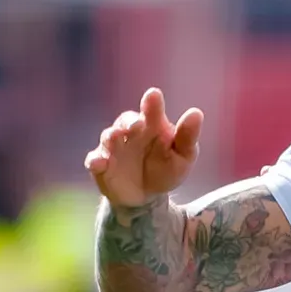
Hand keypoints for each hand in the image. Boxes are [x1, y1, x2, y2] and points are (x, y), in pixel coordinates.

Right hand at [85, 86, 202, 208]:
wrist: (146, 196)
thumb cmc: (167, 169)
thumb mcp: (183, 156)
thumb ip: (188, 137)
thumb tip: (196, 113)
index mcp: (152, 125)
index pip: (151, 110)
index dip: (151, 103)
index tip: (153, 95)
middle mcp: (130, 132)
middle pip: (126, 121)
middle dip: (129, 122)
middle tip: (136, 125)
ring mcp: (113, 148)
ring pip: (108, 137)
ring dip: (111, 137)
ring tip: (116, 138)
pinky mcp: (101, 165)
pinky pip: (94, 160)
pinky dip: (95, 161)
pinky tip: (100, 163)